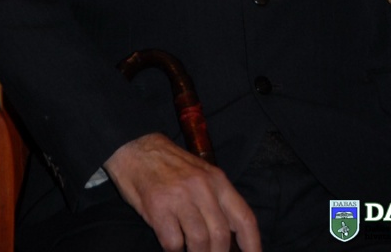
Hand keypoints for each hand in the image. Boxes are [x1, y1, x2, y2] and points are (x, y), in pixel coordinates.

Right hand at [104, 132, 260, 251]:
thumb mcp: (201, 174)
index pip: (244, 217)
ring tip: (190, 251)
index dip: (253, 245)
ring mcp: (180, 197)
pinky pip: (173, 243)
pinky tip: (172, 245)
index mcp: (217, 180)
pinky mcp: (158, 208)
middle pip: (221, 236)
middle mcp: (202, 188)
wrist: (137, 149)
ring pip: (199, 242)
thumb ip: (217, 200)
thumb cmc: (171, 166)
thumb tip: (230, 235)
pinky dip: (175, 251)